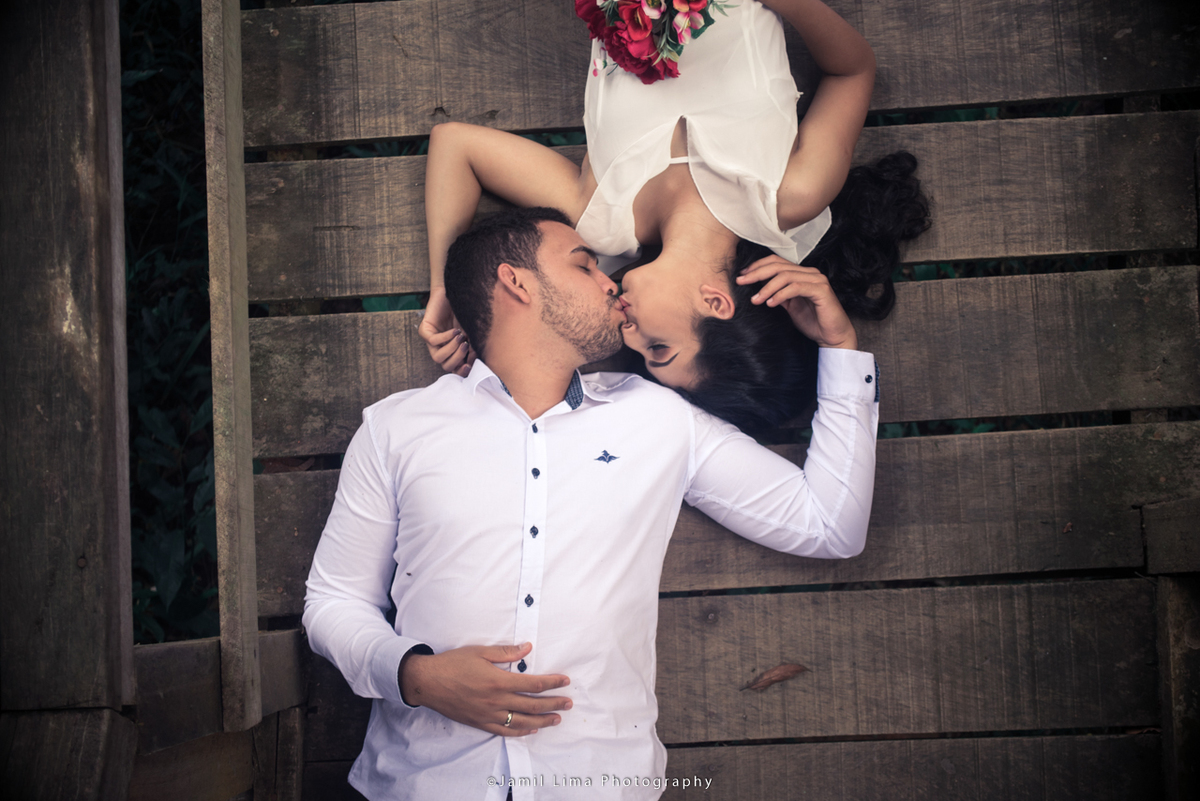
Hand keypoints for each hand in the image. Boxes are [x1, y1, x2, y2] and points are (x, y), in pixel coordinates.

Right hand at [399, 642, 570, 735]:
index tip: (565, 681)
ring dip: (542, 721)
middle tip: (568, 704)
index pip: (533, 684)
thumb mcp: (479, 652)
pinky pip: (504, 731)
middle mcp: (496, 701)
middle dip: (554, 704)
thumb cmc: (453, 663)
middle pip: (532, 706)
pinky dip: (520, 732)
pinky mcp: (480, 723)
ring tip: (556, 719)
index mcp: (498, 681)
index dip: (552, 683)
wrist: (428, 682)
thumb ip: (506, 652)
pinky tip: (531, 730)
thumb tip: (527, 648)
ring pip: (521, 722)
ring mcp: (488, 714)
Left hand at [418, 288, 475, 375]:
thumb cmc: (465, 313)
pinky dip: (446, 337)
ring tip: (461, 337)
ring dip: (451, 349)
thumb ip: (473, 347)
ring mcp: (431, 341)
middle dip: (458, 358)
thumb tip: (475, 361)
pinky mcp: (424, 331)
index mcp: (453, 351)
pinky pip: (433, 341)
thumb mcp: (472, 332)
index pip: (455, 369)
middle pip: (446, 366)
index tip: (470, 365)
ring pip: (437, 358)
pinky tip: (454, 330)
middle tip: (467, 346)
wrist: (455, 294)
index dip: (462, 371)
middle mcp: (441, 349)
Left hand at [736, 255, 857, 349]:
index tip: (742, 275)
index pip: (777, 262)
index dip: (758, 266)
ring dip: (767, 287)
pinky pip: (795, 287)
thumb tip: (758, 286)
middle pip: (778, 266)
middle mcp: (810, 273)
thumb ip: (777, 294)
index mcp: (802, 274)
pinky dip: (780, 294)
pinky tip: (770, 303)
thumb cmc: (813, 322)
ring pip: (785, 276)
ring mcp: (817, 280)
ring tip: (755, 300)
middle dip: (756, 273)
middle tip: (741, 282)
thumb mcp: (789, 306)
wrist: (832, 336)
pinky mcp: (821, 290)